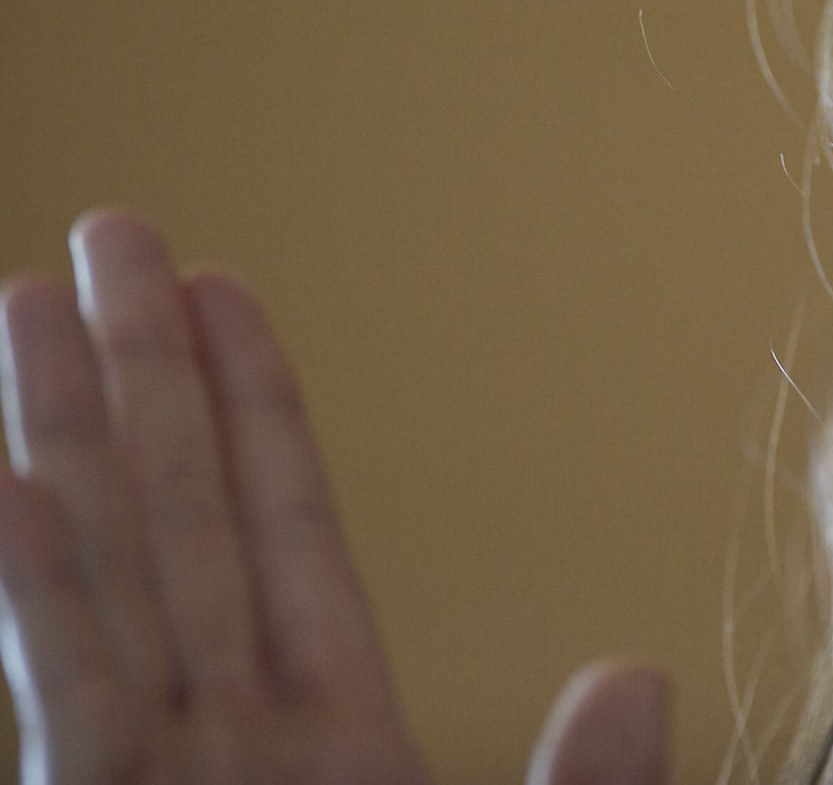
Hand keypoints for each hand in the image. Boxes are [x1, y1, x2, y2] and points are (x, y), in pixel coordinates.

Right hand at [0, 210, 667, 784]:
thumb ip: (584, 783)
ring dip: (67, 439)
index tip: (221, 287)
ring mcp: (164, 782)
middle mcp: (238, 744)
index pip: (289, 528)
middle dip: (143, 372)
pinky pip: (72, 699)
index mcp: (348, 741)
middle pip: (184, 514)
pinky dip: (36, 591)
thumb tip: (641, 675)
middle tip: (113, 232)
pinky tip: (4, 482)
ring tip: (27, 301)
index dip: (253, 405)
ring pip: (109, 573)